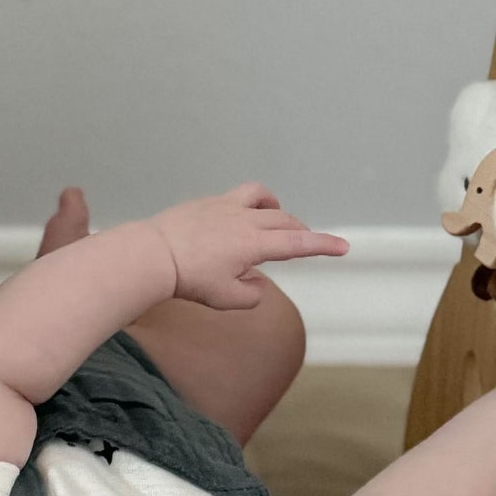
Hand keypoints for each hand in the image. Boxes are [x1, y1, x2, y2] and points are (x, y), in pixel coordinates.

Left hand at [150, 184, 347, 309]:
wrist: (152, 254)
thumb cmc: (189, 280)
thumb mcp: (225, 299)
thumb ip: (250, 294)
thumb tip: (258, 281)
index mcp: (254, 244)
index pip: (298, 242)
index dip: (323, 245)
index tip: (343, 246)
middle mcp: (245, 220)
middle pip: (284, 220)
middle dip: (300, 231)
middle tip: (304, 243)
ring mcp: (225, 206)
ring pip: (263, 198)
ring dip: (277, 209)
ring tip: (276, 219)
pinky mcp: (207, 202)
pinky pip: (238, 196)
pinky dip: (251, 204)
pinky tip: (240, 217)